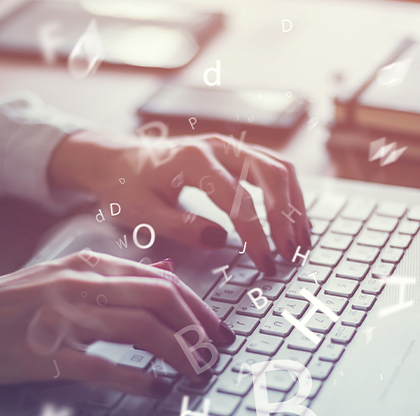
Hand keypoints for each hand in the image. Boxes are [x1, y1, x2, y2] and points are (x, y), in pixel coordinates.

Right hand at [0, 252, 235, 394]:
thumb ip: (114, 278)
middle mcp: (80, 285)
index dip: (198, 308)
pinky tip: (157, 389)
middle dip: (199, 329)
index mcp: (88, 267)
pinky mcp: (42, 353)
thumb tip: (166, 274)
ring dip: (178, 354)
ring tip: (197, 374)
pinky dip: (137, 378)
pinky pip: (101, 365)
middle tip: (217, 354)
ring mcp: (61, 318)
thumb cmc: (3, 304)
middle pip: (160, 300)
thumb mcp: (61, 277)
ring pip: (140, 329)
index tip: (218, 332)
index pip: (161, 281)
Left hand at [48, 129, 311, 274]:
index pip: (239, 200)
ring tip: (301, 243)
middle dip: (286, 218)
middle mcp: (218, 146)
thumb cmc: (126, 188)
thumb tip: (221, 238)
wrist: (117, 160)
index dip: (256, 235)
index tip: (265, 264)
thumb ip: (179, 226)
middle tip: (291, 255)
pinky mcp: (236, 154)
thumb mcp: (141, 213)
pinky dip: (290, 195)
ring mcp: (230, 146)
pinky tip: (294, 224)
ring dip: (296, 205)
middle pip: (271, 176)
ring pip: (280, 169)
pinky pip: (274, 169)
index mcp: (193, 161)